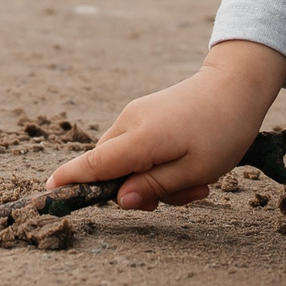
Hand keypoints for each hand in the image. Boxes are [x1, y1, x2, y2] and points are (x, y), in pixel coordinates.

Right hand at [45, 40, 285, 209]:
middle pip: (111, 168)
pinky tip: (191, 164)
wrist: (237, 85)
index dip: (71, 181)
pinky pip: (138, 148)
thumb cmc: (222, 130)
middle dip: (138, 192)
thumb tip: (120, 200)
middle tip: (184, 195)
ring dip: (155, 179)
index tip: (49, 193)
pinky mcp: (144, 113)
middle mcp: (129, 123)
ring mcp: (135, 115)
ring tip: (197, 180)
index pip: (94, 164)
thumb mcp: (195, 170)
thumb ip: (154, 187)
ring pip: (127, 161)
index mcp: (140, 139)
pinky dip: (158, 163)